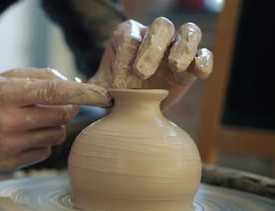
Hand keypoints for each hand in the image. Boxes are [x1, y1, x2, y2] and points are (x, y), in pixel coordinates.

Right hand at [0, 68, 109, 170]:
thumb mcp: (5, 77)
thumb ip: (40, 77)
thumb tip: (74, 85)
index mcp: (6, 94)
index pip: (54, 92)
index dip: (82, 94)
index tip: (103, 95)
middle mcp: (7, 121)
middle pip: (61, 117)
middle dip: (67, 109)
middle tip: (57, 105)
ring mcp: (8, 145)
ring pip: (56, 136)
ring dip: (53, 126)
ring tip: (33, 120)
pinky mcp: (9, 163)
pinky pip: (45, 152)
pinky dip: (41, 143)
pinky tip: (22, 136)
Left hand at [89, 17, 212, 109]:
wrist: (138, 108)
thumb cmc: (117, 93)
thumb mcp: (102, 91)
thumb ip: (93, 90)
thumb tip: (82, 93)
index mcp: (128, 35)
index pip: (130, 38)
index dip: (126, 59)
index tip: (121, 84)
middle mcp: (153, 35)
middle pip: (161, 27)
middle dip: (152, 48)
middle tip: (142, 73)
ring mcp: (176, 46)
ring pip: (189, 32)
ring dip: (183, 49)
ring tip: (175, 68)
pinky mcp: (193, 62)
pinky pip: (204, 54)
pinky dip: (203, 60)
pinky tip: (198, 73)